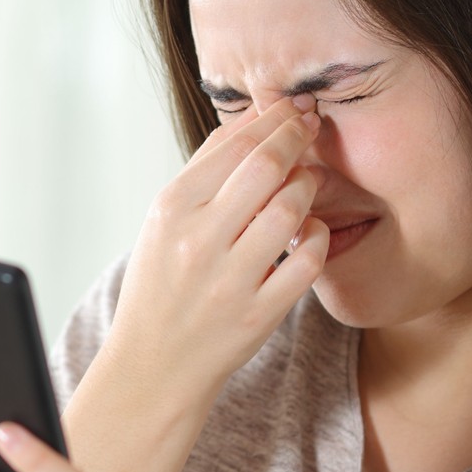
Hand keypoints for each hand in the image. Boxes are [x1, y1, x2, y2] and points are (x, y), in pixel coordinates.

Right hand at [104, 95, 330, 404]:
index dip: (272, 119)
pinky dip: (318, 237)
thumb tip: (249, 120)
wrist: (153, 364)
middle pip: (266, 167)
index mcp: (171, 210)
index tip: (292, 107)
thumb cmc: (162, 284)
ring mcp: (229, 281)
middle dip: (297, 138)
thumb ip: (205, 172)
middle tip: (312, 126)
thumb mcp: (164, 222)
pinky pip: (307, 262)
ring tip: (309, 180)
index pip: (234, 146)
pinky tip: (312, 230)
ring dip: (308, 186)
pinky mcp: (258, 315)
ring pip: (290, 210)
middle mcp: (197, 242)